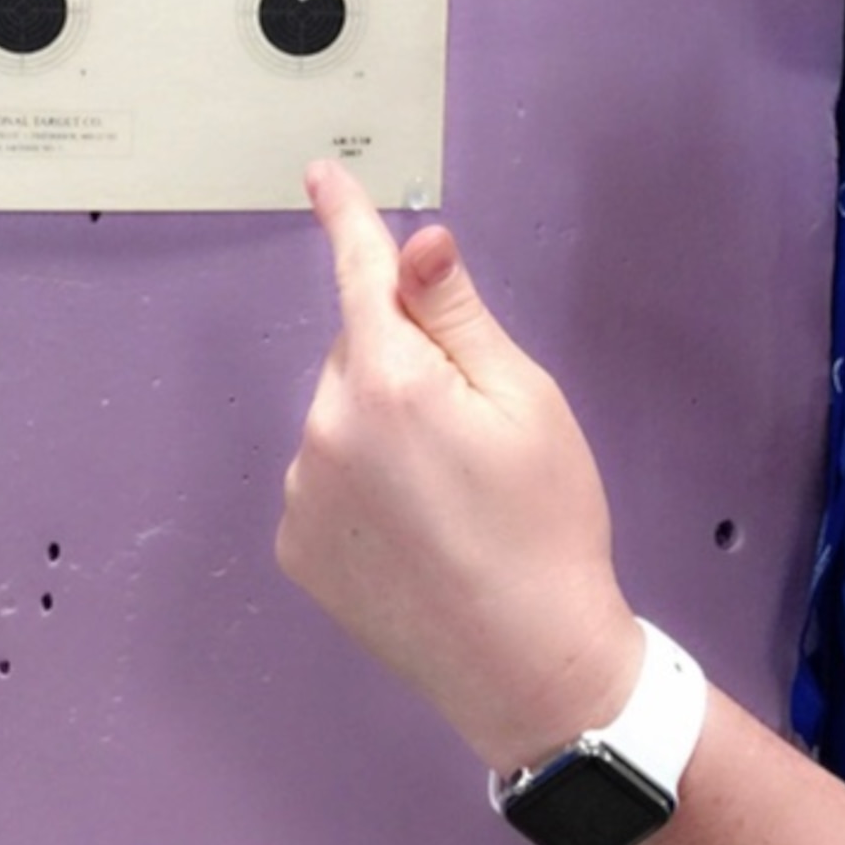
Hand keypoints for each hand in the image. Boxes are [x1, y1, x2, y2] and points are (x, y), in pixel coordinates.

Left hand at [277, 161, 642, 774]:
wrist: (530, 668)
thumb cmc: (547, 526)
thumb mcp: (525, 401)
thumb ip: (457, 315)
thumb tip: (415, 241)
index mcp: (388, 382)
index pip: (360, 275)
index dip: (347, 219)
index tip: (323, 176)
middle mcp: (325, 430)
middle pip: (360, 352)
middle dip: (404, 363)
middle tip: (474, 430)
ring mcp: (302, 494)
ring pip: (341, 417)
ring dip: (381, 427)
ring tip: (452, 497)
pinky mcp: (297, 547)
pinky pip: (326, 477)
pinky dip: (361, 483)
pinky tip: (418, 532)